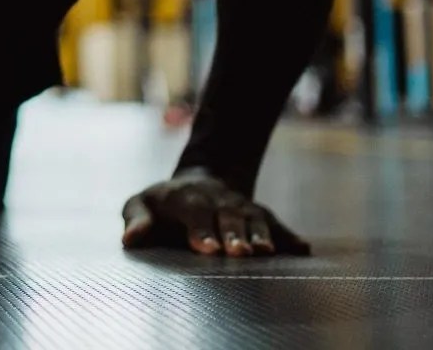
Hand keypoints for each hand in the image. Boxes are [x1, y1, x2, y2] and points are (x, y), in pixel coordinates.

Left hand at [120, 169, 309, 256]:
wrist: (199, 180)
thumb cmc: (164, 203)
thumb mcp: (141, 203)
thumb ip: (136, 219)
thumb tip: (129, 239)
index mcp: (188, 199)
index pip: (196, 214)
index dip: (202, 231)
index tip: (206, 249)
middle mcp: (219, 201)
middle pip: (229, 217)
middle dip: (234, 234)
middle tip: (239, 253)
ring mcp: (241, 206)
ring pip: (255, 219)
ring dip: (262, 234)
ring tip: (267, 252)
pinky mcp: (259, 214)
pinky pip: (277, 223)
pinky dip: (290, 236)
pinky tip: (303, 250)